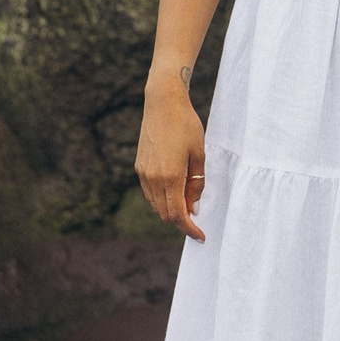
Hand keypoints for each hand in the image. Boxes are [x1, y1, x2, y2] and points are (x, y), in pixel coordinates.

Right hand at [135, 74, 207, 242]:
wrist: (162, 104)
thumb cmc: (186, 125)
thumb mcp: (199, 153)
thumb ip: (196, 182)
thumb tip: (194, 206)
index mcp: (170, 177)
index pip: (177, 215)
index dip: (189, 229)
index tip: (201, 236)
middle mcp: (152, 179)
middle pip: (165, 214)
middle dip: (181, 222)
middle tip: (197, 224)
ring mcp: (143, 173)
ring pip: (156, 205)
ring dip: (171, 211)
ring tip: (189, 206)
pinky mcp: (139, 167)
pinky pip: (150, 192)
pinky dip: (162, 199)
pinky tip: (175, 192)